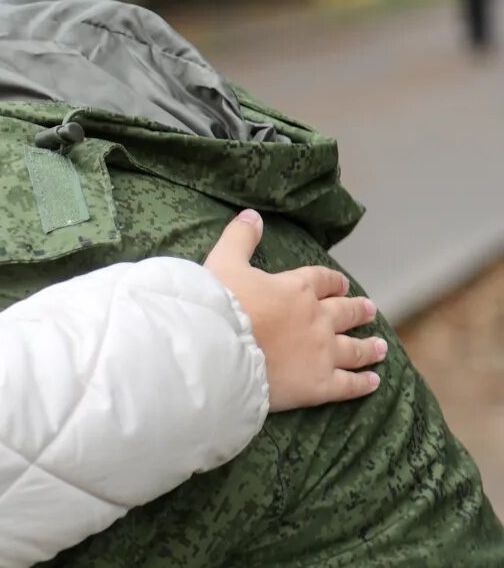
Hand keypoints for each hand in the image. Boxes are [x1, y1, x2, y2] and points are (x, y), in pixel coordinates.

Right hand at [204, 210, 385, 412]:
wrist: (218, 350)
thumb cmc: (220, 305)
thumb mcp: (224, 262)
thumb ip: (240, 239)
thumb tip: (251, 215)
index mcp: (297, 289)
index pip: (322, 280)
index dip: (332, 282)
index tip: (340, 284)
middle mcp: (317, 319)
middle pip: (345, 313)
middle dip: (358, 310)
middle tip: (369, 310)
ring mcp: (323, 353)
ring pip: (354, 349)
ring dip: (369, 346)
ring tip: (380, 347)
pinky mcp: (320, 385)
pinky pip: (349, 384)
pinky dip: (363, 383)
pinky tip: (373, 381)